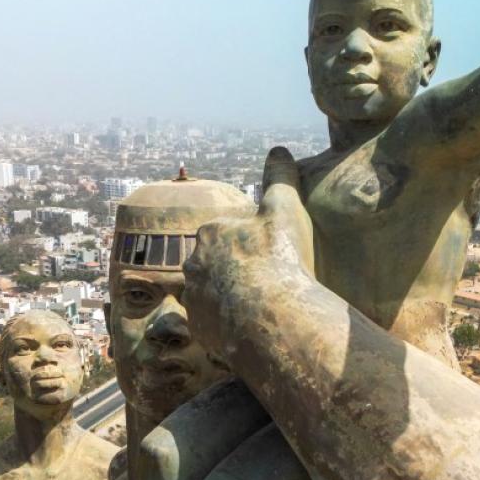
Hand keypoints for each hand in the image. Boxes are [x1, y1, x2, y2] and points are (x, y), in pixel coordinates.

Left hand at [182, 147, 313, 357]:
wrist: (272, 320)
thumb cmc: (279, 259)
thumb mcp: (285, 208)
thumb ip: (280, 177)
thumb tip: (278, 150)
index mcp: (210, 232)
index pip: (228, 232)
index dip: (251, 241)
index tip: (270, 252)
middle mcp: (194, 263)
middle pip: (218, 263)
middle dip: (237, 269)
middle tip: (268, 281)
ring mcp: (194, 299)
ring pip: (214, 293)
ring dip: (231, 297)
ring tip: (262, 307)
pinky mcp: (200, 329)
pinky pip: (214, 323)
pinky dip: (229, 324)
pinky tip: (253, 326)